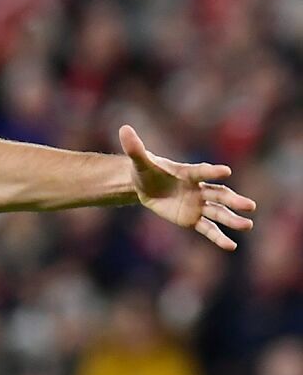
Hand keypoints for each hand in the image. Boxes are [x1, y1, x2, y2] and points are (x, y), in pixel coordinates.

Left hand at [120, 124, 255, 250]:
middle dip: (233, 200)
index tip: (226, 171)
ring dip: (232, 219)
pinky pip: (207, 229)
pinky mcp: (192, 219)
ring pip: (218, 212)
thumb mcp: (139, 161)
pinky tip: (231, 246)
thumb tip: (124, 128)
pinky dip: (218, 238)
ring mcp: (198, 205)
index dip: (212, 171)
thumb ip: (135, 148)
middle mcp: (198, 189)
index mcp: (188, 173)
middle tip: (250, 206)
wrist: (146, 186)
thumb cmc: (146, 171)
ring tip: (248, 225)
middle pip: (219, 195)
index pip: (202, 172)